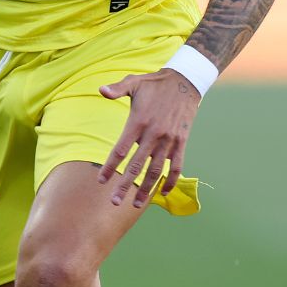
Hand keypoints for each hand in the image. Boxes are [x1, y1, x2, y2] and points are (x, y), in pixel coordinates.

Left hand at [97, 69, 201, 207]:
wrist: (186, 82)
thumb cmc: (154, 84)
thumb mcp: (133, 82)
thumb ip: (116, 89)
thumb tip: (101, 90)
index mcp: (138, 122)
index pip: (121, 149)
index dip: (110, 166)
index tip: (101, 181)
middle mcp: (153, 134)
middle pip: (137, 166)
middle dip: (125, 186)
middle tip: (114, 202)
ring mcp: (169, 140)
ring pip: (156, 170)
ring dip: (147, 189)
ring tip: (136, 205)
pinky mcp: (181, 142)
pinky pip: (177, 166)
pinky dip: (171, 180)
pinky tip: (163, 192)